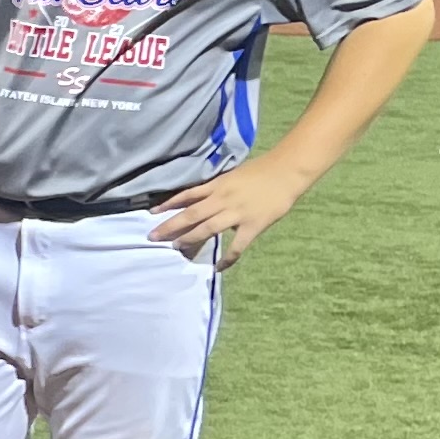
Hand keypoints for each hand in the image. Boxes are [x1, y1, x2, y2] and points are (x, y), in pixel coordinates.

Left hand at [148, 153, 310, 261]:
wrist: (287, 171)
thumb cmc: (261, 170)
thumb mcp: (232, 175)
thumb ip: (217, 187)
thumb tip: (199, 197)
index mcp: (218, 185)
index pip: (187, 196)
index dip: (169, 204)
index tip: (152, 213)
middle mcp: (223, 199)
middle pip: (191, 214)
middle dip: (170, 226)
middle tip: (153, 237)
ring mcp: (237, 213)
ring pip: (207, 228)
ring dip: (190, 238)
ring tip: (176, 247)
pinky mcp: (253, 225)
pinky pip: (237, 246)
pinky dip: (227, 258)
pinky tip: (218, 267)